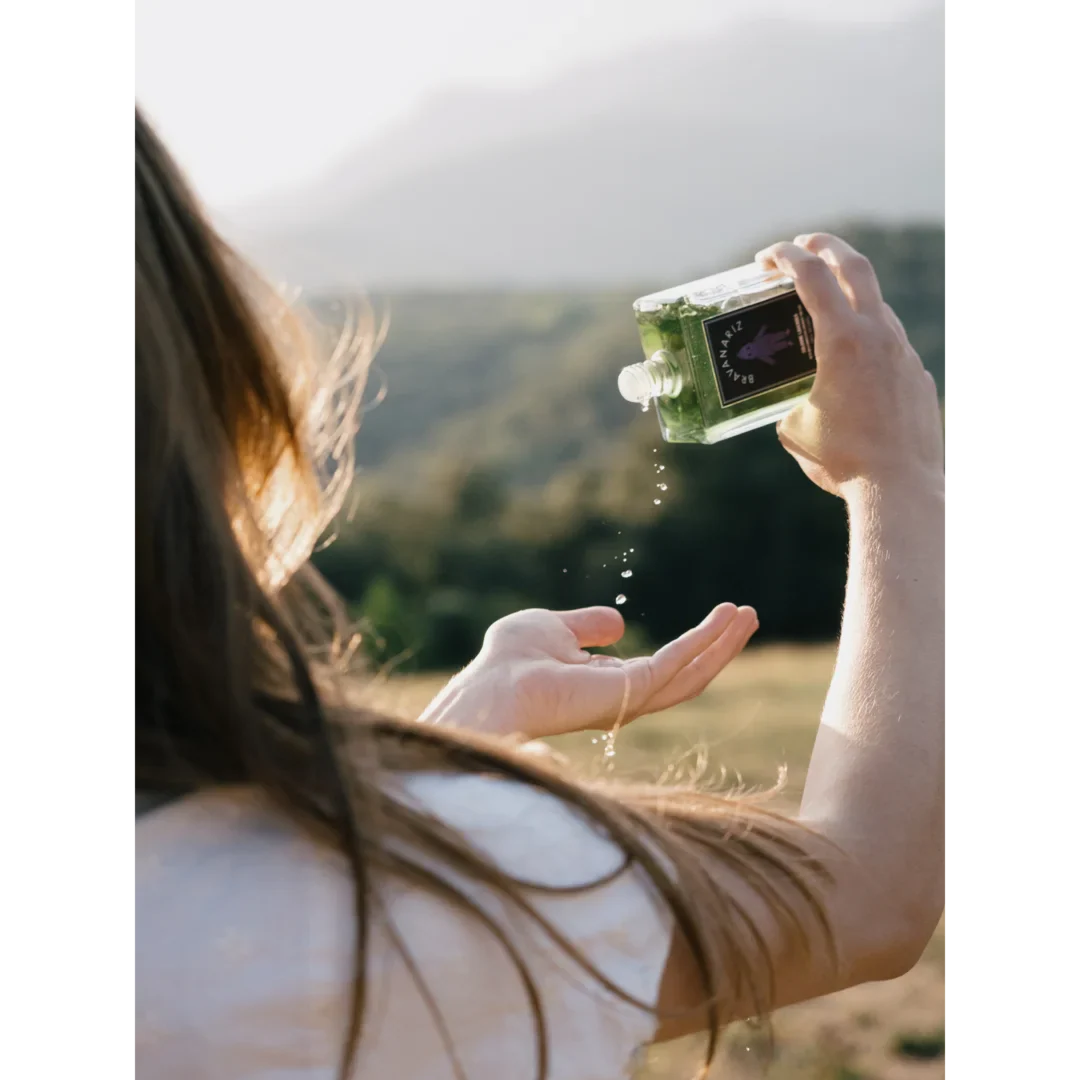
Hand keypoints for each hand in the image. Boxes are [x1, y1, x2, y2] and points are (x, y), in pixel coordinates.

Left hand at [417, 603, 757, 740]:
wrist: (494, 686)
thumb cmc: (511, 662)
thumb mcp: (555, 629)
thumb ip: (588, 626)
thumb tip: (620, 623)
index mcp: (607, 686)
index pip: (661, 669)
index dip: (691, 644)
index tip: (717, 617)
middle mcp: (624, 698)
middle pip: (687, 674)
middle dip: (718, 646)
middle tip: (747, 615)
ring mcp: (630, 699)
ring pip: (692, 673)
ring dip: (722, 643)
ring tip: (748, 613)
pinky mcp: (632, 692)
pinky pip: (679, 664)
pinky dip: (706, 640)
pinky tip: (724, 619)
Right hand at [755, 233, 945, 498]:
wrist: (898, 489)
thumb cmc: (842, 460)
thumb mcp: (796, 428)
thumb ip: (792, 403)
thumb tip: (793, 406)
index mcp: (843, 340)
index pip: (813, 276)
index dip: (786, 256)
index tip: (766, 257)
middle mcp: (879, 336)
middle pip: (857, 267)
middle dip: (827, 246)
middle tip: (804, 245)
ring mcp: (904, 354)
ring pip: (878, 309)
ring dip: (849, 302)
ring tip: (823, 320)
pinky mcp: (918, 378)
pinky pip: (891, 348)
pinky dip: (868, 345)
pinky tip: (852, 374)